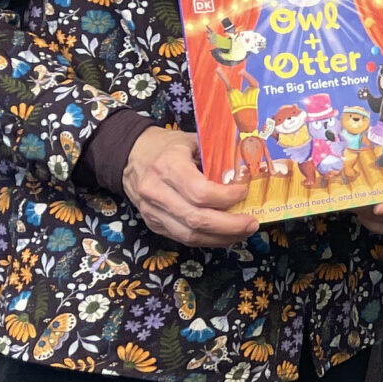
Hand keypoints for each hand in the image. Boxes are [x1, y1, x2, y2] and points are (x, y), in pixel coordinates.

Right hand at [123, 125, 258, 248]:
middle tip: (251, 223)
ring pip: (190, 235)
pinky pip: (183, 238)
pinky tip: (225, 235)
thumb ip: (217, 155)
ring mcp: (152, 211)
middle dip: (230, 225)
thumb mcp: (192, 141)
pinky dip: (208, 240)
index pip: (200, 192)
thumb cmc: (167, 146)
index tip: (244, 192)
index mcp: (168, 166)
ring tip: (243, 232)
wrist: (131, 155)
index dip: (226, 197)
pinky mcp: (153, 223)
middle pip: (196, 219)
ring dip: (221, 237)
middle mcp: (156, 192)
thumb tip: (247, 171)